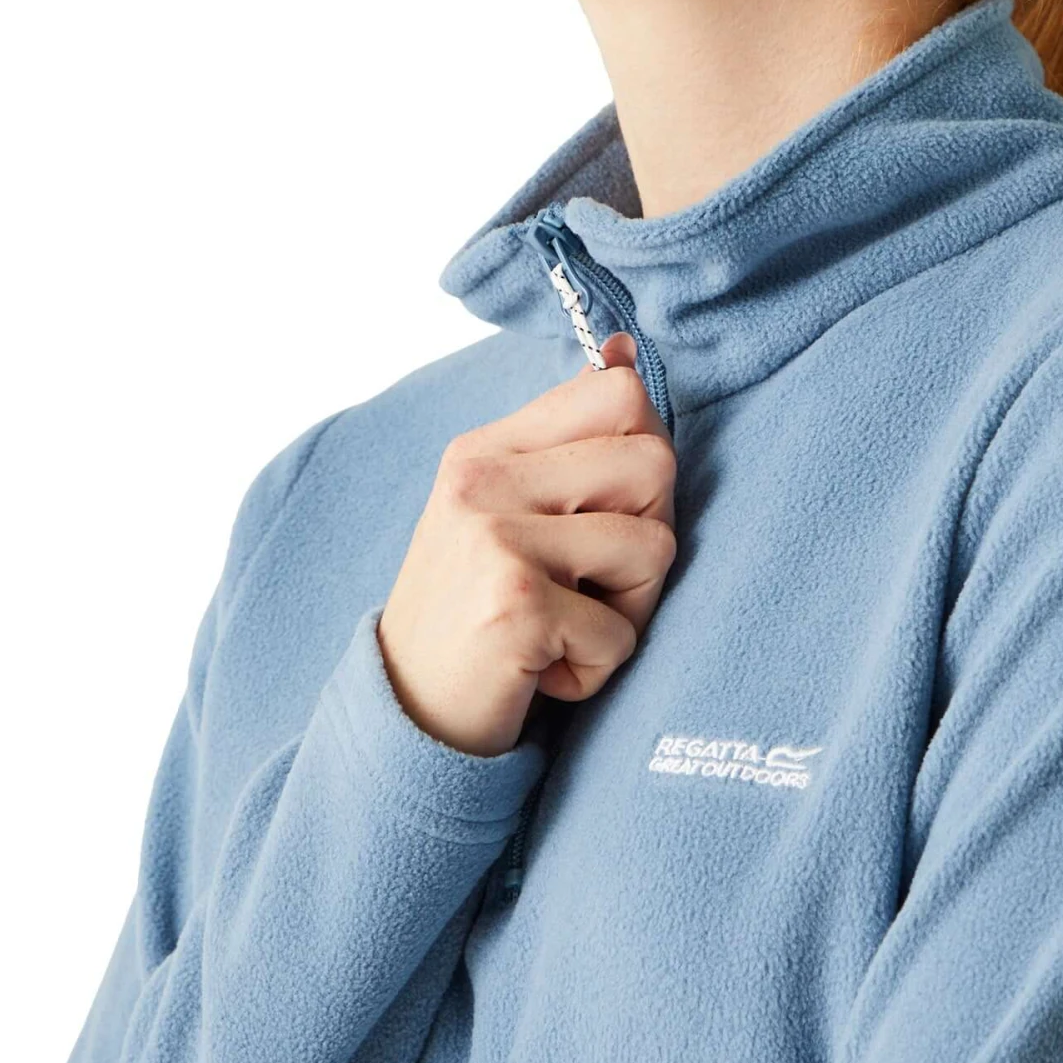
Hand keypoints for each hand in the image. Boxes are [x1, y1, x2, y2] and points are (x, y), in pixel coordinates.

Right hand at [376, 332, 677, 757]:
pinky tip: (541, 669)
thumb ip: (570, 439)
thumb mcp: (508, 511)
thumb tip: (623, 347)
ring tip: (564, 627)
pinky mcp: (514, 606)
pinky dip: (596, 668)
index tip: (601, 513)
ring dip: (627, 610)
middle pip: (656, 464)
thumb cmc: (477, 610)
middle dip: (647, 537)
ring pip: (654, 548)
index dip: (642, 455)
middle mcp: (483, 480)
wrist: (407, 715)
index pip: (620, 393)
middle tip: (586, 584)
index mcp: (486, 448)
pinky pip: (623, 632)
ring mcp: (494, 539)